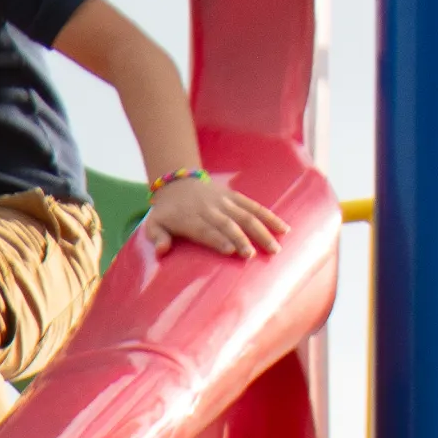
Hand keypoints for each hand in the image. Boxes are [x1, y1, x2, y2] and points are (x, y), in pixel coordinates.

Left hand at [136, 175, 286, 259]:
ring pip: (245, 215)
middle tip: (252, 255)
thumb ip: (156, 237)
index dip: (217, 239)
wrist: (177, 182)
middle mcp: (209, 209)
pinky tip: (283, 229)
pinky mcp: (235, 197)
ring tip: (274, 248)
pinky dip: (269, 216)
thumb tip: (161, 250)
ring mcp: (224, 201)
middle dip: (240, 239)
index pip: (205, 229)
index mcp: (189, 217)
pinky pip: (254, 206)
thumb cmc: (166, 212)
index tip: (230, 251)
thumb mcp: (153, 224)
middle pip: (227, 223)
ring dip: (261, 231)